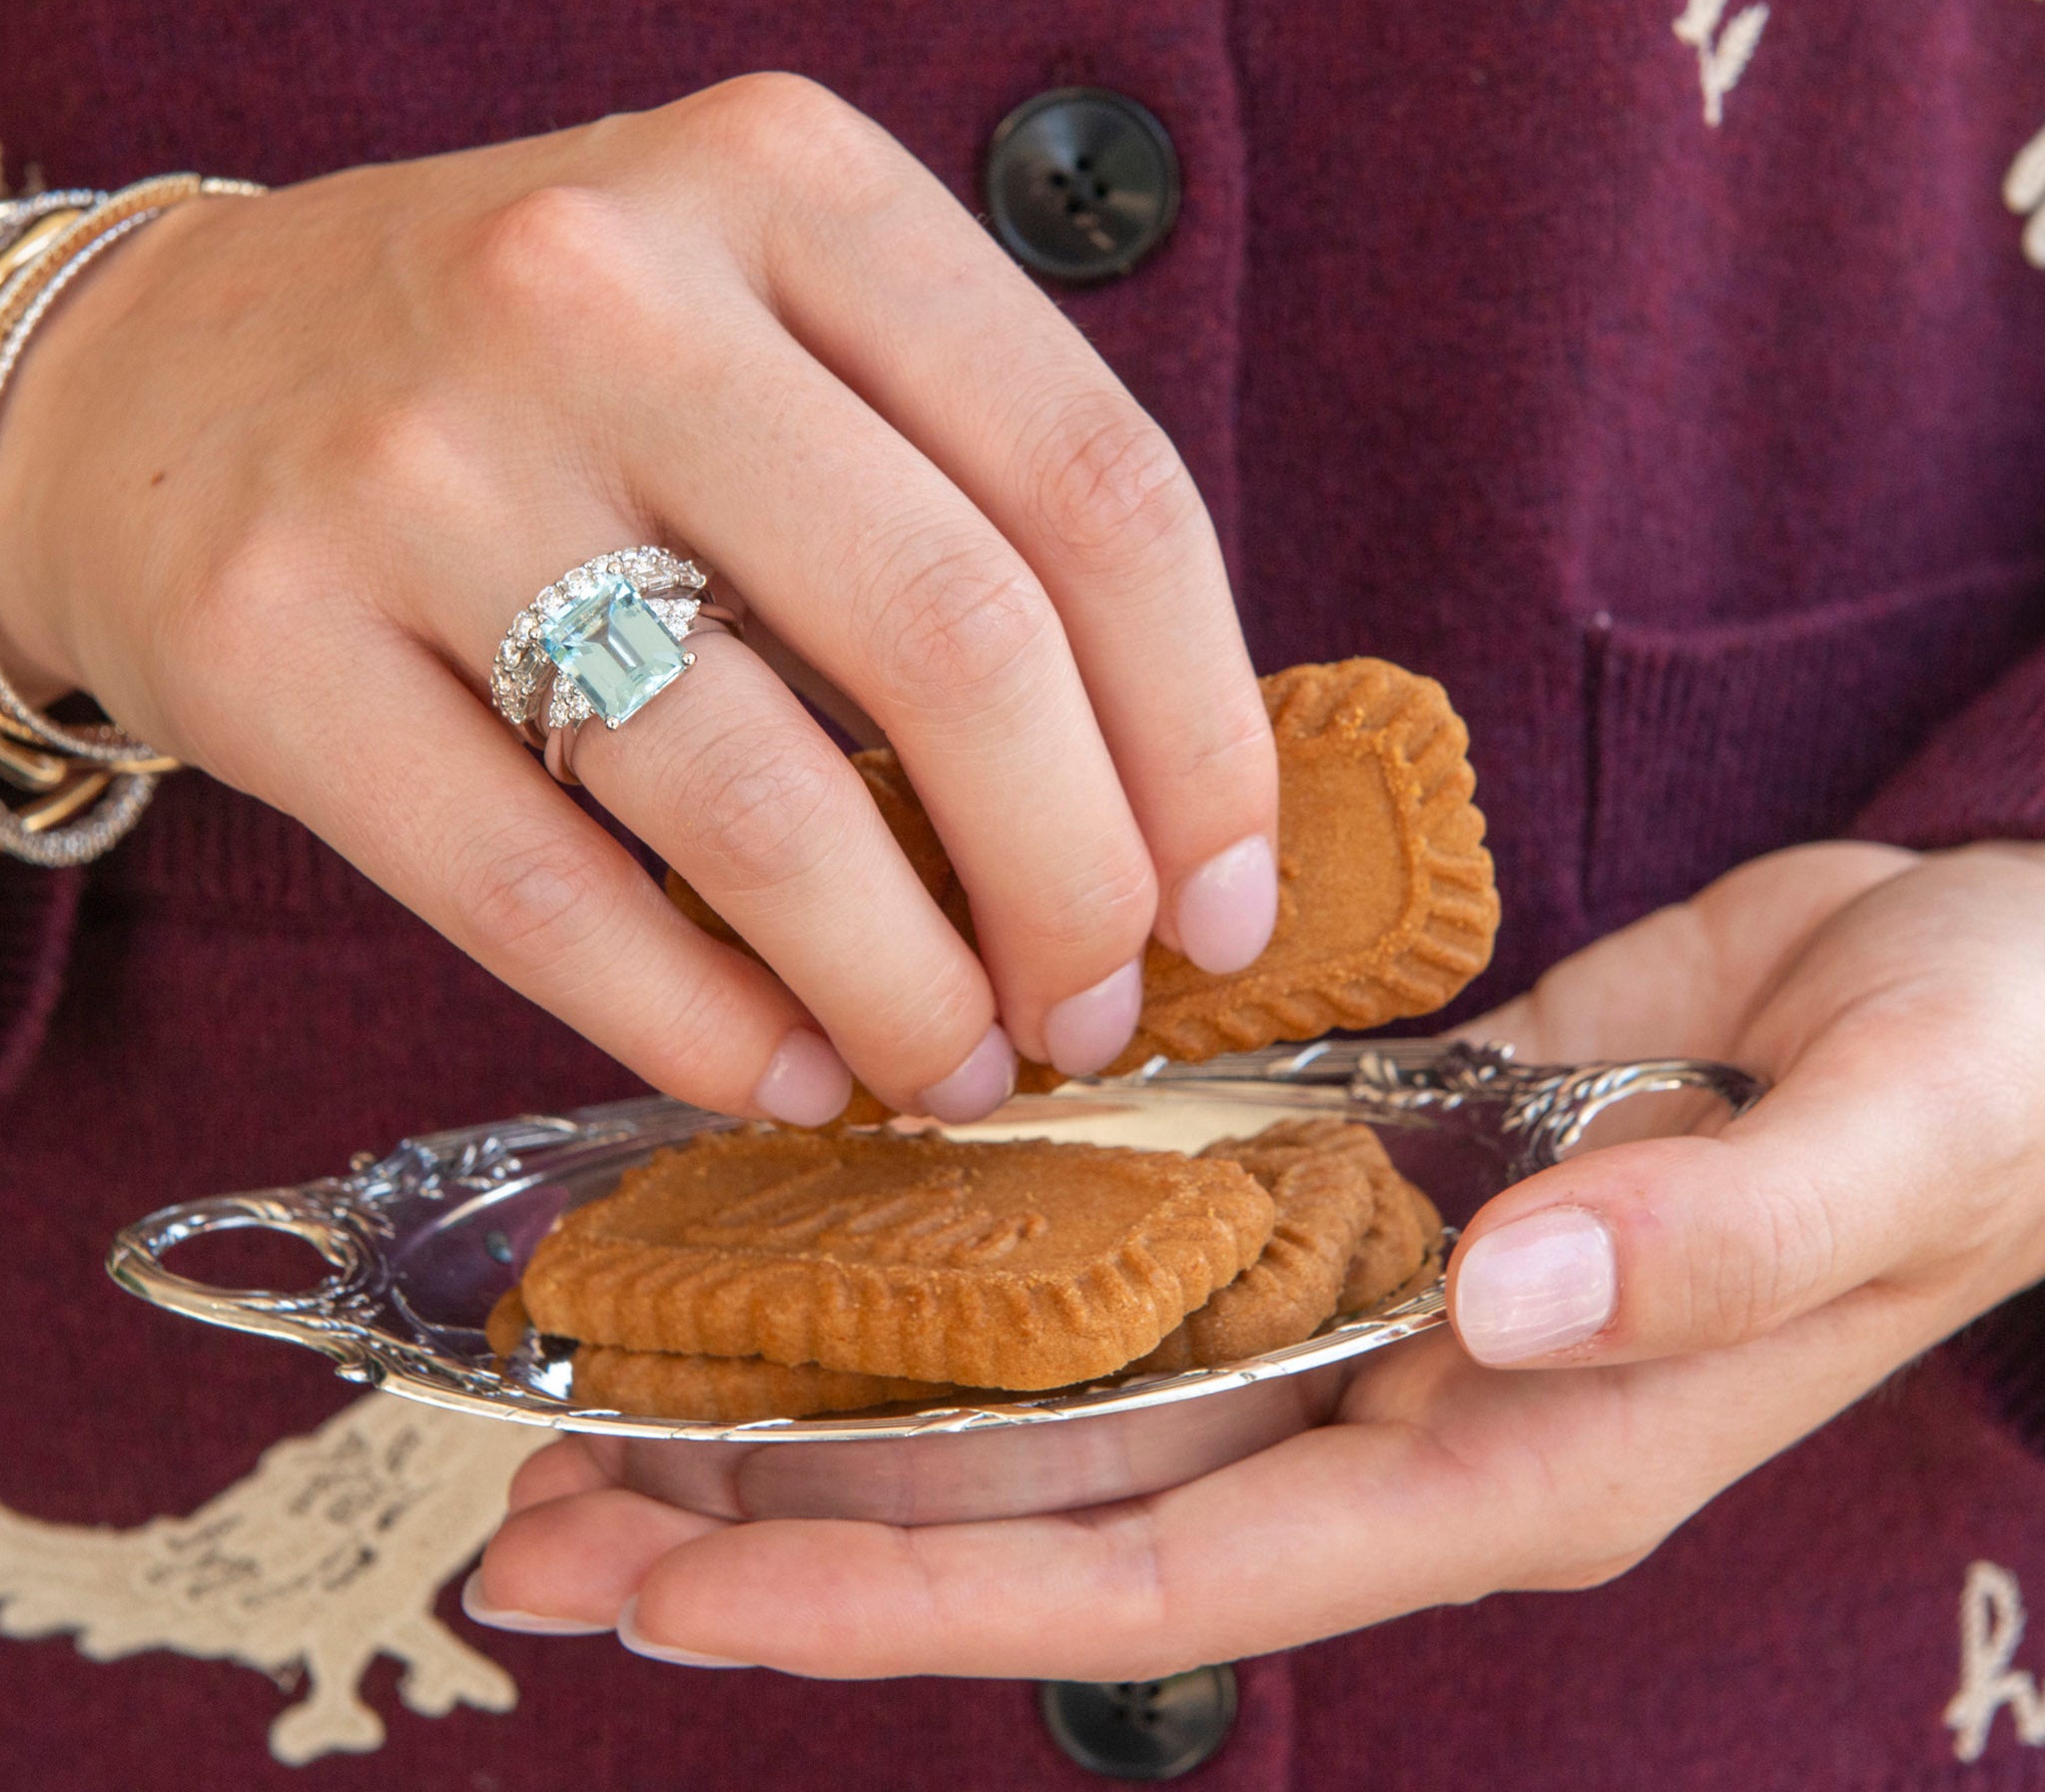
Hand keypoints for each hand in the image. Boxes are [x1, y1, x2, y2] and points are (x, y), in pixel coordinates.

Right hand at [0, 79, 1276, 1122]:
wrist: (162, 373)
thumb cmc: (542, 380)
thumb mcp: (768, 327)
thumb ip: (959, 494)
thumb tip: (1156, 798)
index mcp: (789, 185)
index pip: (1095, 482)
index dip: (1200, 729)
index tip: (1229, 894)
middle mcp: (608, 292)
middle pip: (955, 645)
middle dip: (1076, 884)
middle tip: (1098, 1008)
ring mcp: (426, 461)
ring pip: (756, 800)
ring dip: (903, 987)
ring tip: (956, 1063)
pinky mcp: (273, 637)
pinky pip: (545, 895)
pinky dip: (702, 1025)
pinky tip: (782, 1072)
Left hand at [472, 839, 2044, 1674]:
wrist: (2007, 997)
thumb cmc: (1992, 1087)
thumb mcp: (1888, 1147)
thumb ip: (1713, 1245)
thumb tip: (1506, 1298)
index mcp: (1507, 1454)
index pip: (1159, 1570)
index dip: (915, 1593)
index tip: (689, 1593)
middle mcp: (1397, 1405)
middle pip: (1049, 1505)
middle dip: (801, 1524)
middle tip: (553, 1515)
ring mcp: (1361, 1297)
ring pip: (1055, 1387)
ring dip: (842, 1399)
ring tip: (619, 1403)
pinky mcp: (1351, 1180)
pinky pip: (1127, 1243)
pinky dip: (974, 1259)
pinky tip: (840, 1239)